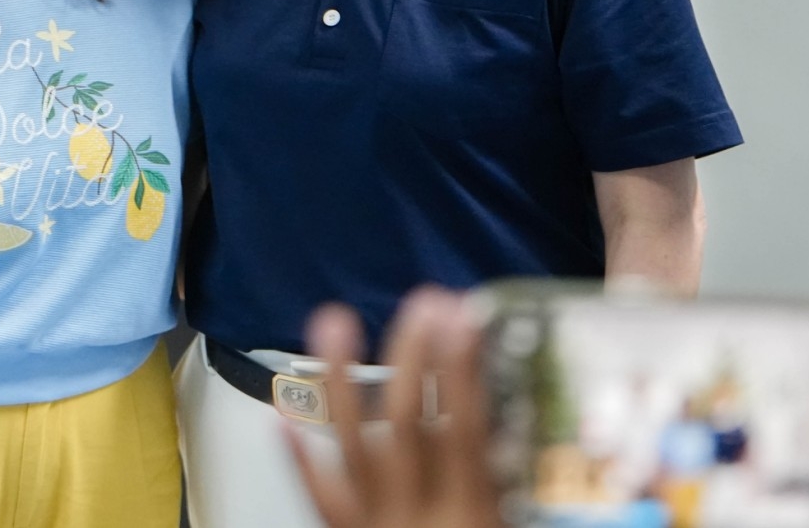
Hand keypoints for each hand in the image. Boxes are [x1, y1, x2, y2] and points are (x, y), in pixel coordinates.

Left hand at [288, 287, 502, 527]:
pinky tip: (281, 418)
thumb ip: (518, 491)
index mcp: (473, 514)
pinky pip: (319, 497)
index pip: (466, 429)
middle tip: (423, 304)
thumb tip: (527, 435)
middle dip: (412, 356)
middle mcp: (419, 515)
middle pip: (406, 422)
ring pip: (352, 445)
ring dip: (339, 380)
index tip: (462, 317)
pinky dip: (300, 459)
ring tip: (334, 323)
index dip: (461, 369)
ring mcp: (378, 525)